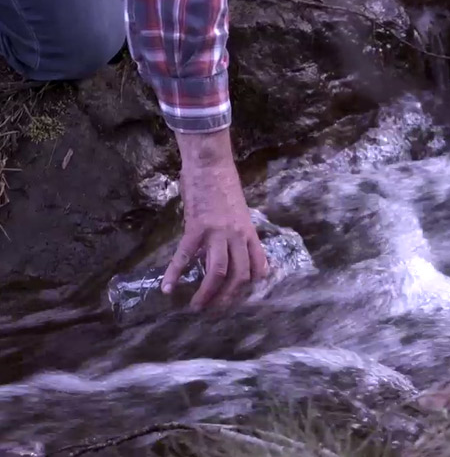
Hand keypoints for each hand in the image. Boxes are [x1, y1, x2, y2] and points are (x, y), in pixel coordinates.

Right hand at [161, 129, 268, 309]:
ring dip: (207, 293)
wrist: (210, 164)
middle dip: (228, 297)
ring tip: (196, 307)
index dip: (251, 284)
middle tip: (215, 310)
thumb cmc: (224, 184)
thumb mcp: (240, 211)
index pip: (257, 265)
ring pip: (218, 271)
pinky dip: (175, 273)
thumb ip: (240, 231)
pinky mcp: (196, 227)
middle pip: (239, 275)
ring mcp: (218, 232)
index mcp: (249, 232)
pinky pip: (185, 255)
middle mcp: (237, 235)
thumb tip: (238, 248)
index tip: (241, 296)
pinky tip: (167, 287)